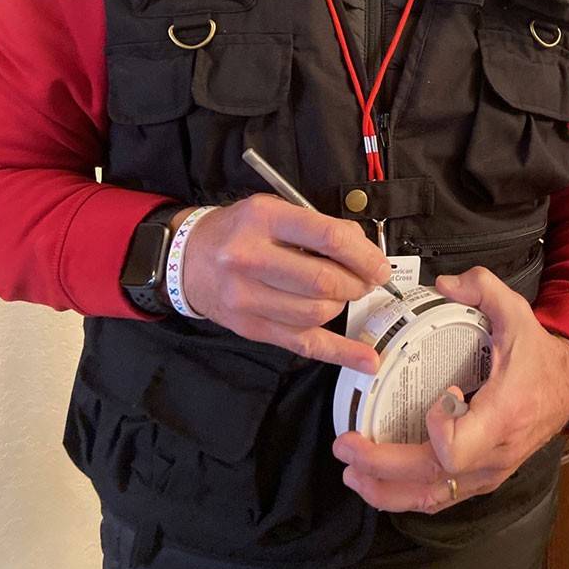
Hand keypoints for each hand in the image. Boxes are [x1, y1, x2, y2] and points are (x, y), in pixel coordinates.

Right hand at [177, 196, 391, 371]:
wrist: (188, 259)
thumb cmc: (239, 231)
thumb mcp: (273, 209)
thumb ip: (317, 226)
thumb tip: (363, 250)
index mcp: (263, 219)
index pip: (327, 237)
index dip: (363, 254)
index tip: (379, 264)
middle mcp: (251, 258)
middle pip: (323, 281)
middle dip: (357, 283)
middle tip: (366, 281)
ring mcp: (248, 297)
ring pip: (317, 313)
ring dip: (342, 305)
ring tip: (342, 293)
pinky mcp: (252, 328)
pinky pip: (304, 344)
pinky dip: (341, 353)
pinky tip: (366, 358)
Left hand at [332, 265, 568, 512]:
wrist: (568, 386)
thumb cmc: (536, 352)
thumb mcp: (515, 310)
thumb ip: (482, 287)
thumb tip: (443, 284)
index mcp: (502, 414)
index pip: (459, 449)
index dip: (437, 431)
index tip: (435, 399)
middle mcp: (493, 453)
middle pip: (432, 478)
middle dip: (382, 466)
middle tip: (345, 446)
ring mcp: (487, 472)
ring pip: (432, 497)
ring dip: (386, 490)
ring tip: (351, 474)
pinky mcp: (481, 479)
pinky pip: (440, 498)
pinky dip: (405, 496)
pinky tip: (377, 485)